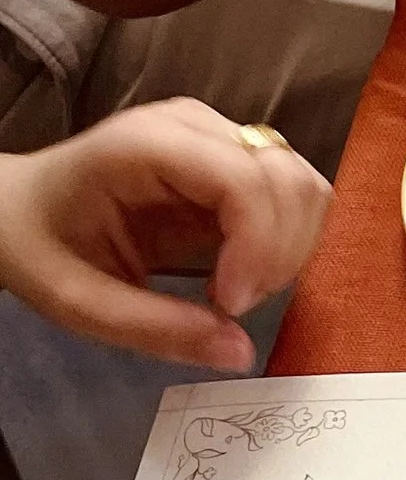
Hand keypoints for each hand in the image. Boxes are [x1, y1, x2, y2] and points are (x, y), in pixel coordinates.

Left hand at [0, 105, 328, 371]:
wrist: (20, 210)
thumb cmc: (40, 246)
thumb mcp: (77, 301)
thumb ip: (155, 329)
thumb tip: (241, 352)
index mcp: (146, 145)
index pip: (244, 180)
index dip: (258, 246)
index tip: (230, 306)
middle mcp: (195, 126)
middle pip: (289, 178)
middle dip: (279, 254)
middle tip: (232, 305)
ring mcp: (222, 136)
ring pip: (304, 184)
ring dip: (290, 249)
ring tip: (239, 288)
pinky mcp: (238, 158)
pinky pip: (294, 194)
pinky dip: (287, 242)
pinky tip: (244, 270)